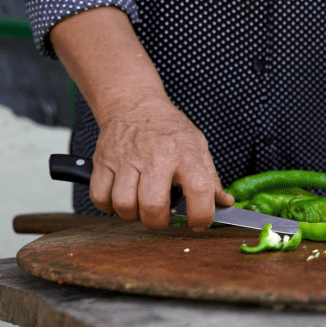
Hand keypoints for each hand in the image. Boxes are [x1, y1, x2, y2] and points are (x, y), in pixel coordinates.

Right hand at [48, 6, 232, 230]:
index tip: (198, 223)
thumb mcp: (197, 147)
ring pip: (124, 205)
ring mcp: (127, 160)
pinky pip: (100, 197)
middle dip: (158, 222)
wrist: (134, 104)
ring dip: (132, 214)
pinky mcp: (103, 162)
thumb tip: (225, 203)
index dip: (202, 215)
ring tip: (140, 206)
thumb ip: (211, 178)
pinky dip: (108, 206)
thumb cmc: (169, 130)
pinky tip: (121, 198)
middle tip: (162, 216)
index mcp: (186, 155)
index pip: (200, 190)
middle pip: (153, 206)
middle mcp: (157, 157)